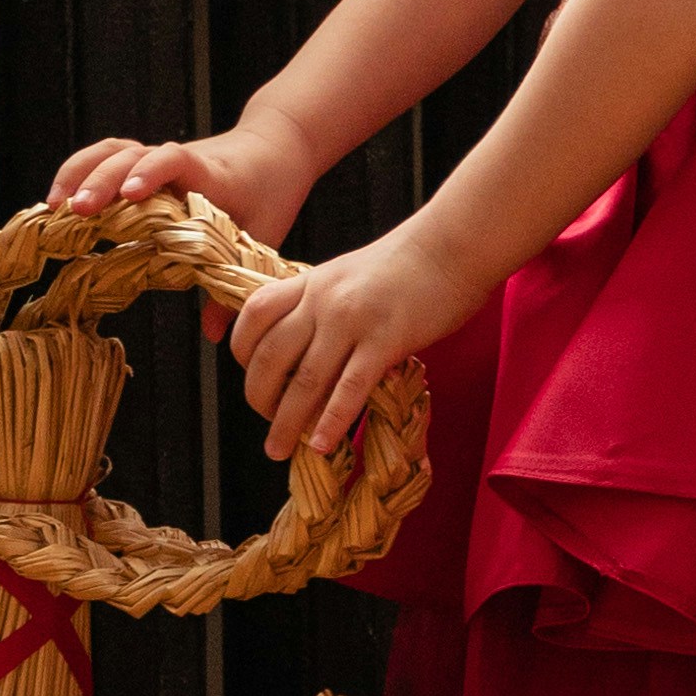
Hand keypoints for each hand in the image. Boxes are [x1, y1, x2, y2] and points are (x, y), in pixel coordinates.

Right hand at [49, 121, 316, 340]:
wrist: (277, 146)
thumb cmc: (272, 190)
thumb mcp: (263, 234)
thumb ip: (234, 283)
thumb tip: (215, 335)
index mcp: (209, 175)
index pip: (175, 160)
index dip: (153, 173)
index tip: (133, 195)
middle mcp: (178, 161)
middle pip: (132, 154)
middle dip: (101, 180)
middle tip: (76, 212)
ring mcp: (160, 159)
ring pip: (114, 151)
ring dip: (81, 172)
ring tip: (56, 207)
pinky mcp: (148, 161)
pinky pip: (110, 157)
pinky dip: (82, 171)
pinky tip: (61, 200)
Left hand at [231, 218, 482, 465]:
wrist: (454, 244)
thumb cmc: (408, 261)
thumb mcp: (349, 273)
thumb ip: (324, 304)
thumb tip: (308, 348)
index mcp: (310, 282)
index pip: (254, 315)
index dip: (242, 351)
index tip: (251, 377)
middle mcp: (322, 301)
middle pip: (269, 356)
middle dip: (259, 398)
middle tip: (267, 425)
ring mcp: (352, 320)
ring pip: (304, 381)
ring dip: (286, 423)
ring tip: (279, 451)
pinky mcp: (386, 340)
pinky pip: (350, 388)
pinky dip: (332, 421)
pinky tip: (322, 445)